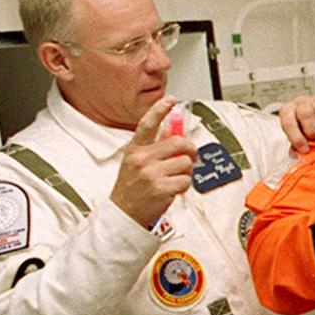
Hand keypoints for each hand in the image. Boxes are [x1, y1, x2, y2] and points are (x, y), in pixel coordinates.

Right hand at [110, 96, 198, 227]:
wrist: (124, 213)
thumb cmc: (132, 188)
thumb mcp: (134, 163)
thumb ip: (152, 149)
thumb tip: (176, 137)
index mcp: (135, 149)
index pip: (148, 124)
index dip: (160, 109)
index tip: (170, 100)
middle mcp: (142, 159)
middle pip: (178, 143)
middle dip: (190, 149)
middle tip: (190, 155)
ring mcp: (152, 174)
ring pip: (186, 162)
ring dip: (186, 171)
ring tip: (175, 178)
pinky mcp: (162, 189)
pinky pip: (186, 180)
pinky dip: (184, 185)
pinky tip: (174, 189)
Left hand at [278, 94, 314, 152]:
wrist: (314, 116)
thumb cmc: (303, 129)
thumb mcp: (296, 138)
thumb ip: (296, 147)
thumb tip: (297, 155)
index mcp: (287, 111)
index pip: (289, 122)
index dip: (297, 138)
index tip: (305, 149)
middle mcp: (301, 102)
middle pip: (306, 113)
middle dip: (312, 131)